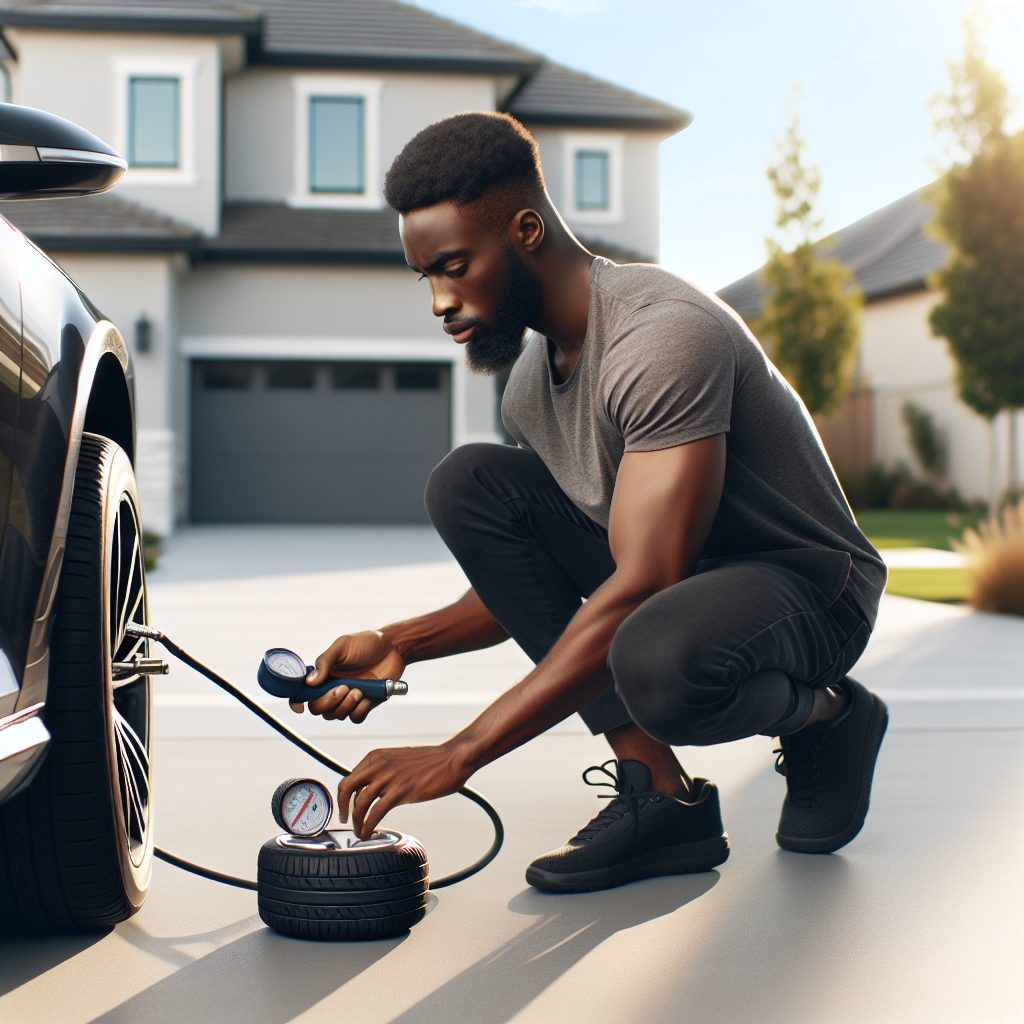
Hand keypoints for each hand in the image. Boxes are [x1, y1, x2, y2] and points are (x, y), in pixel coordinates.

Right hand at [292, 629, 405, 723]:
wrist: (393, 647)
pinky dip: (358, 711)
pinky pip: (355, 718)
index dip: (297, 701)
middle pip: (317, 708)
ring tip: (358, 690)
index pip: (302, 692)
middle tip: (343, 687)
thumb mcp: (343, 646)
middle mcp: (332, 688)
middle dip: (327, 702)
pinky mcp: (364, 704)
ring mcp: (348, 698)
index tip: (300, 707)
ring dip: (345, 705)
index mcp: (323, 675)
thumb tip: (309, 682)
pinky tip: (366, 697)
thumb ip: (325, 662)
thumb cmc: (366, 643)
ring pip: (335, 715)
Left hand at [337, 743, 472, 838]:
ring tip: (361, 831)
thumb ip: (383, 771)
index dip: (344, 797)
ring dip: (356, 822)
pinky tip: (369, 833)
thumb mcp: (399, 759)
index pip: (349, 777)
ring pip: (359, 804)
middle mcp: (378, 765)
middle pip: (346, 788)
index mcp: (376, 756)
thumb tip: (372, 789)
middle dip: (342, 808)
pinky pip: (375, 813)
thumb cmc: (431, 761)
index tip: (347, 809)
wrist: (453, 758)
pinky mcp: (400, 792)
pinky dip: (367, 826)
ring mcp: (389, 778)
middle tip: (346, 820)